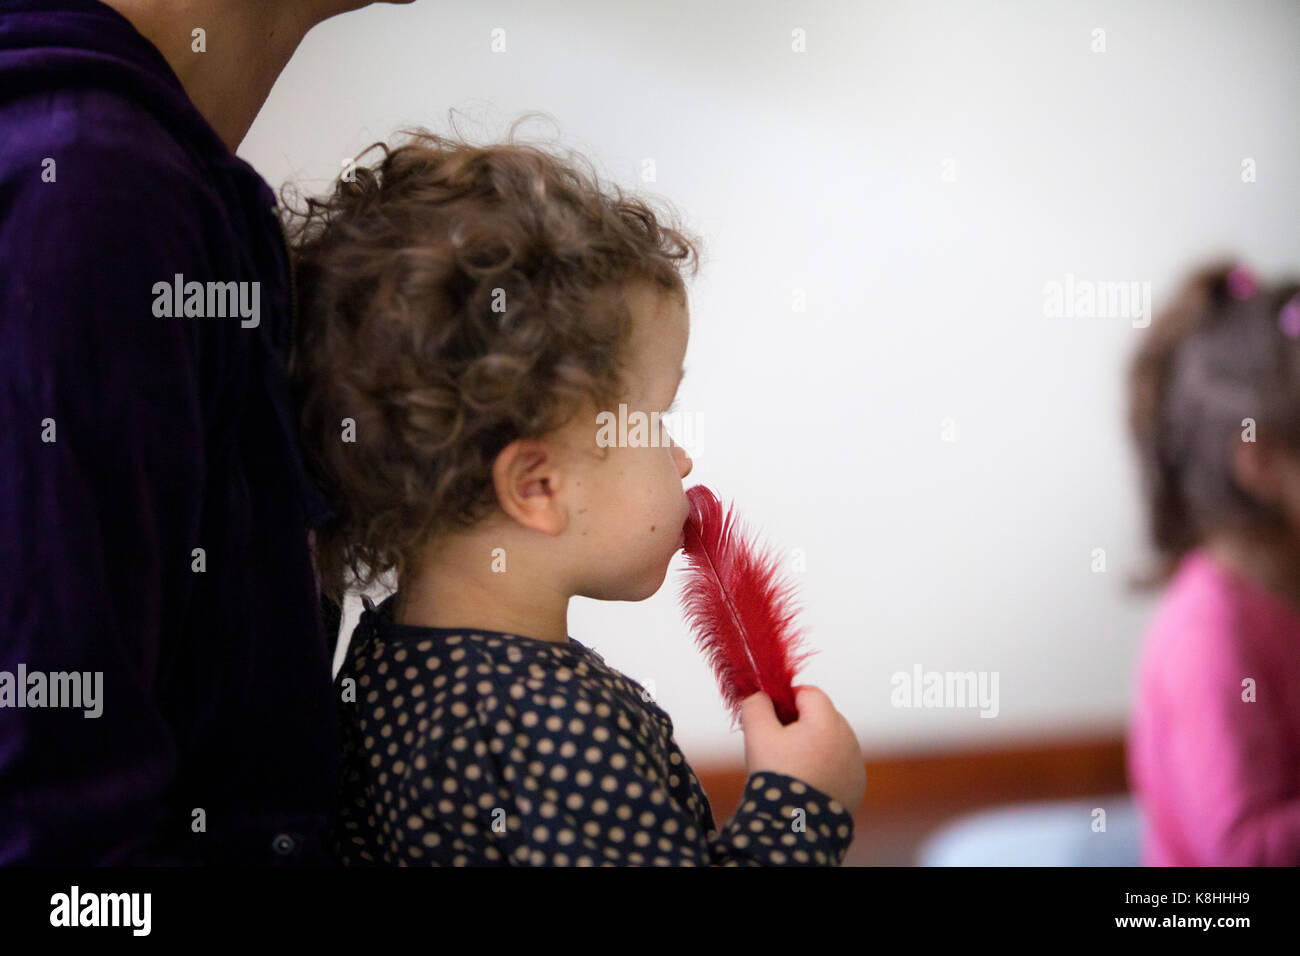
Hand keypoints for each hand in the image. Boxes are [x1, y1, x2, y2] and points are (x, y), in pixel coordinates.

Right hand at [739, 686, 865, 812]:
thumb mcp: (758, 734)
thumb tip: (759, 693)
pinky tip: (805, 783)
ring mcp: (855, 763)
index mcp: (828, 721)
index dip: (786, 701)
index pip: (808, 694)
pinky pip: (838, 765)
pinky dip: (824, 768)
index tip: (771, 720)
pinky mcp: (856, 784)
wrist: (795, 825)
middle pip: (821, 717)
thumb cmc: (777, 775)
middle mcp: (848, 738)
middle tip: (777, 746)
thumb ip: (756, 704)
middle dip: (799, 725)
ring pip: (830, 741)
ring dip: (812, 746)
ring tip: (791, 768)